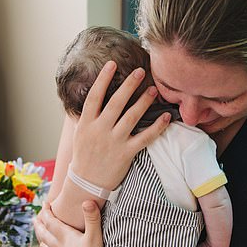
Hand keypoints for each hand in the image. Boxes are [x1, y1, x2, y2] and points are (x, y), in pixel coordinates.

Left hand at [35, 201, 104, 246]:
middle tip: (35, 218)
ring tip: (39, 236)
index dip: (47, 212)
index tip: (44, 203)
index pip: (52, 222)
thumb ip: (92, 219)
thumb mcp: (94, 238)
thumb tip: (87, 200)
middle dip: (40, 225)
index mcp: (66, 238)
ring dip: (42, 239)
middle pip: (46, 234)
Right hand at [70, 61, 169, 190]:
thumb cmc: (84, 155)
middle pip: (116, 103)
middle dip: (129, 85)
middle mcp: (99, 130)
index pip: (94, 96)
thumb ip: (88, 115)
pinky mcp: (125, 154)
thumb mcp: (80, 133)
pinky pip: (144, 138)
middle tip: (140, 71)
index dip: (103, 79)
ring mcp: (113, 142)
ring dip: (144, 102)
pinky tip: (166, 117)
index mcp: (86, 123)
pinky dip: (157, 127)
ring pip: (131, 117)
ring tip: (154, 89)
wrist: (86, 183)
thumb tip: (95, 95)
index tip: (112, 64)